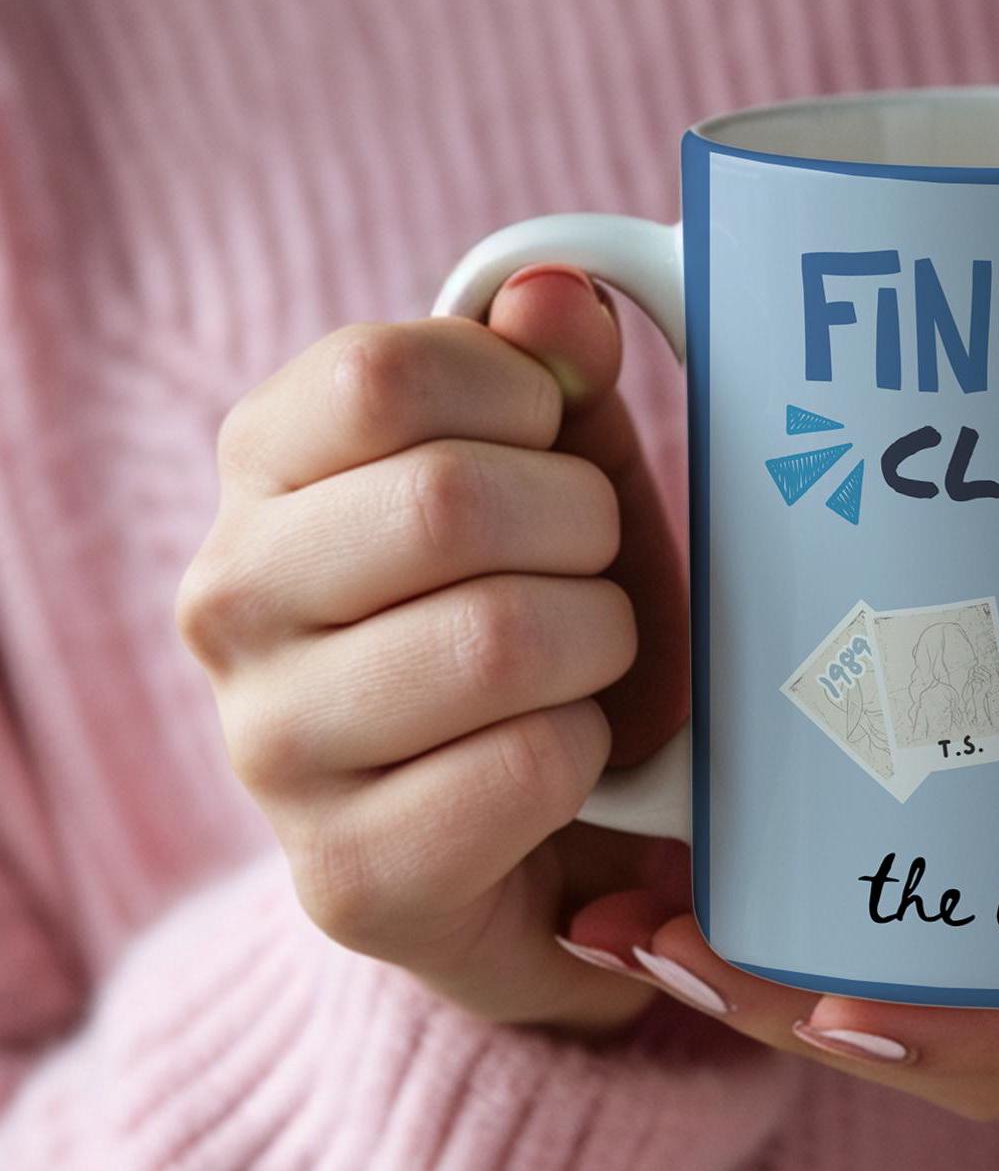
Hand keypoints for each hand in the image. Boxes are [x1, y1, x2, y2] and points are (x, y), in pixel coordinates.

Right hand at [177, 266, 691, 1031]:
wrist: (541, 826)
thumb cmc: (545, 610)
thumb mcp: (563, 470)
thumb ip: (556, 372)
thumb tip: (557, 293)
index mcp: (264, 470)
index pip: (379, 372)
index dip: (521, 395)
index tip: (550, 442)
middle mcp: (229, 602)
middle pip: (449, 502)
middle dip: (582, 528)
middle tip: (591, 569)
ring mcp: (271, 749)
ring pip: (499, 636)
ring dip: (597, 644)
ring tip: (582, 666)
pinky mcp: (348, 878)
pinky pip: (528, 763)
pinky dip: (589, 751)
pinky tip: (563, 760)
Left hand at [570, 622, 998, 1128]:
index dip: (915, 1014)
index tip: (781, 968)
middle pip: (947, 1051)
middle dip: (783, 1004)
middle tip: (632, 918)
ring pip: (940, 1039)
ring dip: (791, 994)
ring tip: (648, 912)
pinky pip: (982, 999)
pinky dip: (866, 973)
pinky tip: (779, 903)